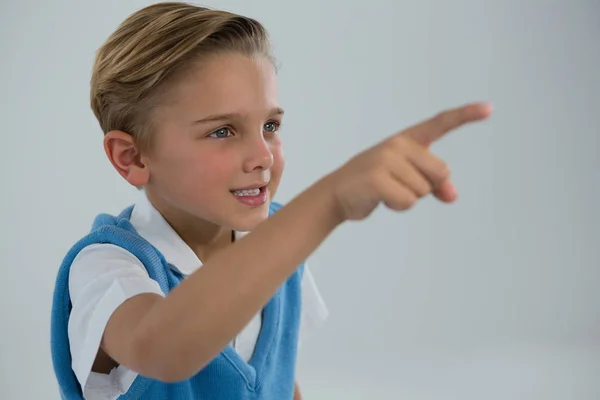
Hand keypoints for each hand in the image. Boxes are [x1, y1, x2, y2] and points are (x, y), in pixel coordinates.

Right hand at [328, 102, 491, 220]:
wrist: (336, 194)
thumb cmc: (374, 184)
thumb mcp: (406, 180)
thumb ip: (434, 184)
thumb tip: (452, 196)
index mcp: (406, 140)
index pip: (440, 124)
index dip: (466, 115)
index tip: (490, 108)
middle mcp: (398, 144)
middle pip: (441, 172)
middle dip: (426, 187)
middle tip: (398, 185)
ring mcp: (386, 159)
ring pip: (423, 190)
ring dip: (407, 198)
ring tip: (385, 191)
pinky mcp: (377, 178)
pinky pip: (408, 201)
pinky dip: (397, 206)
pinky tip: (380, 198)